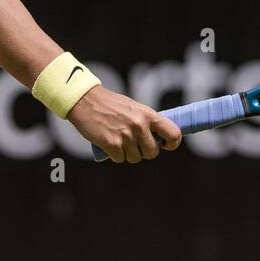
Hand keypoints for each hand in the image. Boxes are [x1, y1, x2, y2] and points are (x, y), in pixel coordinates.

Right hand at [65, 85, 182, 163]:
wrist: (86, 101)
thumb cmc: (110, 104)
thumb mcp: (134, 107)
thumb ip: (147, 121)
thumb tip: (160, 138)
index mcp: (148, 114)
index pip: (174, 133)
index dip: (172, 144)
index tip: (165, 145)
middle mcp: (139, 125)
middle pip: (152, 152)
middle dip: (144, 152)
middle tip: (134, 144)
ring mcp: (126, 135)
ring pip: (135, 158)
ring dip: (127, 153)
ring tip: (119, 139)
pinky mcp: (112, 144)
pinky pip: (120, 159)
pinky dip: (115, 154)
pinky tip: (109, 142)